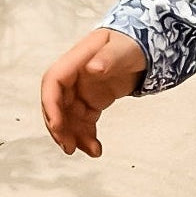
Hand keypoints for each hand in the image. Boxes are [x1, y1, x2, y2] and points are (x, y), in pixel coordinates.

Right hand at [41, 28, 146, 157]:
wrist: (143, 51)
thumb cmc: (132, 44)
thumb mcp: (124, 48)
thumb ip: (109, 57)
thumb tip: (93, 68)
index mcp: (77, 59)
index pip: (54, 81)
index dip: (51, 104)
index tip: (57, 125)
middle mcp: (74, 76)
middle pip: (56, 103)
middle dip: (59, 127)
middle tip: (68, 147)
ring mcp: (82, 89)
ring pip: (69, 117)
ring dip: (74, 136)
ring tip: (92, 152)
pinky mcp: (91, 100)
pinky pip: (84, 121)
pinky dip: (87, 136)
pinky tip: (96, 149)